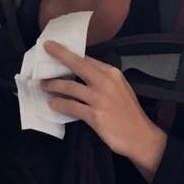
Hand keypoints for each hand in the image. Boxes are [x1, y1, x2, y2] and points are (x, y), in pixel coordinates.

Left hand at [42, 41, 167, 180]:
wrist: (140, 136)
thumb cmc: (129, 112)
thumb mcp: (120, 88)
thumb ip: (103, 80)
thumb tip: (81, 74)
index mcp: (112, 73)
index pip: (87, 59)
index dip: (70, 53)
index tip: (57, 48)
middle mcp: (105, 82)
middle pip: (78, 65)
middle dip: (60, 55)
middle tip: (46, 48)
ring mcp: (99, 99)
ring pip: (70, 87)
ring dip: (53, 85)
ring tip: (43, 85)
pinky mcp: (94, 115)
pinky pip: (71, 107)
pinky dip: (59, 104)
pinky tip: (52, 104)